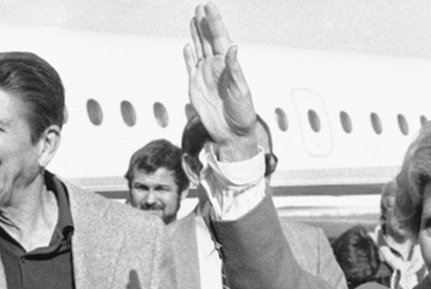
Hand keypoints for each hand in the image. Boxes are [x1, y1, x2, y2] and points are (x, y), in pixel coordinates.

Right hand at [183, 3, 257, 160]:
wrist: (231, 134)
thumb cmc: (242, 113)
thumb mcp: (241, 91)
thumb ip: (235, 69)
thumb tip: (232, 47)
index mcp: (228, 65)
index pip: (220, 38)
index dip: (215, 22)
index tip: (209, 7)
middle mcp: (217, 67)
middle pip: (209, 40)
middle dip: (205, 23)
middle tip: (200, 6)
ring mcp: (205, 76)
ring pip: (200, 49)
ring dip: (197, 34)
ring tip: (193, 19)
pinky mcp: (195, 87)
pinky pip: (190, 67)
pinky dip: (188, 56)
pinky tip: (188, 45)